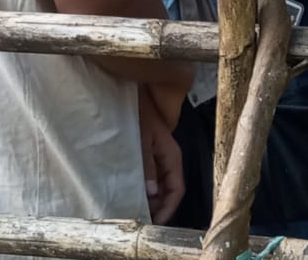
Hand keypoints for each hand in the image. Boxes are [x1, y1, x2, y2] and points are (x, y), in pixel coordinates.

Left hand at [138, 87, 184, 224]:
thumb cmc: (137, 109)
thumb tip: (151, 192)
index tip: (155, 221)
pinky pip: (149, 172)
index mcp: (171, 153)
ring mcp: (157, 152)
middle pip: (169, 187)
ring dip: (150, 196)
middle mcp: (167, 155)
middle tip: (140, 217)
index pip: (178, 187)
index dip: (169, 207)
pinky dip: (143, 184)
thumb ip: (147, 164)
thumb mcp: (140, 138)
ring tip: (133, 206)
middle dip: (158, 205)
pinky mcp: (146, 148)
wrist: (132, 87)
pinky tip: (129, 189)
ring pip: (159, 181)